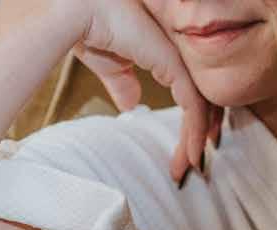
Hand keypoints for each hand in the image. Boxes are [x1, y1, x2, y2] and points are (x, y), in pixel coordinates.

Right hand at [67, 0, 219, 183]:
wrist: (73, 11)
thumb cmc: (86, 27)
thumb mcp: (109, 62)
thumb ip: (123, 81)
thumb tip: (130, 105)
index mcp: (165, 49)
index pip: (190, 87)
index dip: (193, 116)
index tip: (189, 143)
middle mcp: (179, 51)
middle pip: (202, 97)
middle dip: (201, 132)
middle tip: (194, 162)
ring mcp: (180, 57)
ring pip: (201, 106)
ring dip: (196, 141)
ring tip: (191, 167)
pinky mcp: (175, 66)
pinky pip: (194, 107)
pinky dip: (195, 134)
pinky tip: (191, 156)